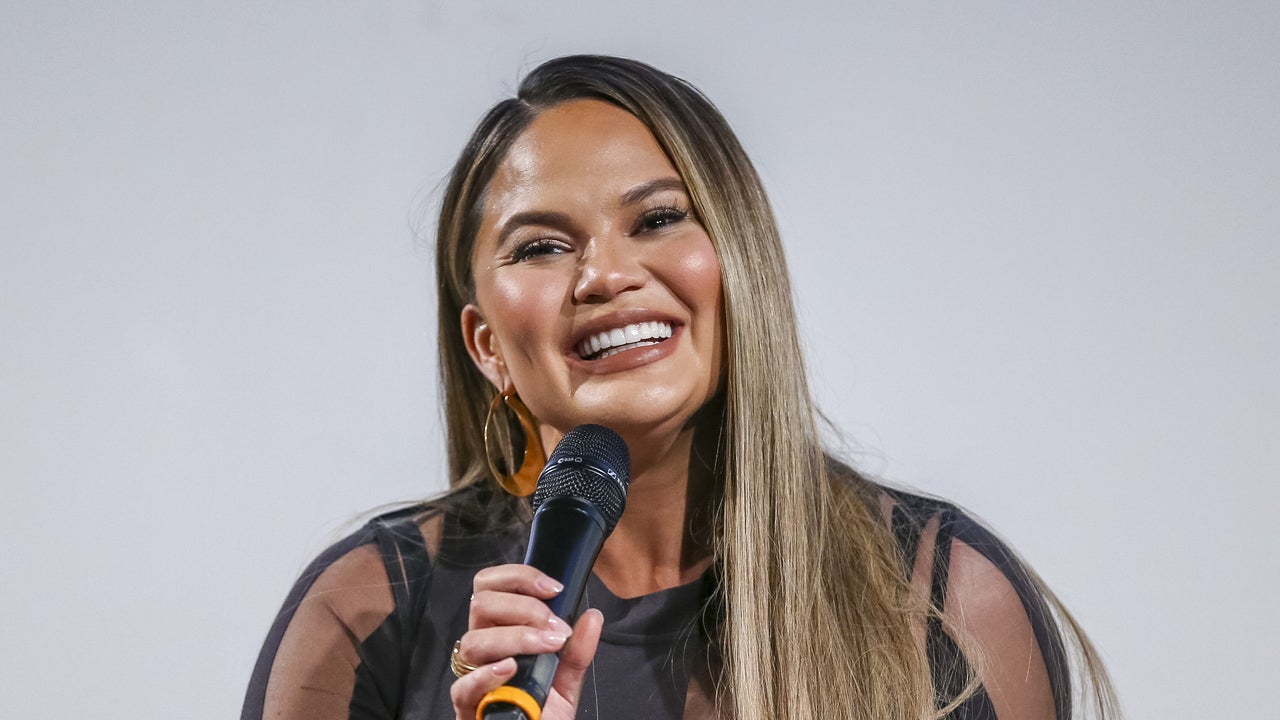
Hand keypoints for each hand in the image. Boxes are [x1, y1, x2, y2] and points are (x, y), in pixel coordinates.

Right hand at [451, 564, 603, 719]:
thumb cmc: (543, 713)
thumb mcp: (566, 681)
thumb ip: (577, 651)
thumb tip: (593, 617)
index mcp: (501, 633)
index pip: (491, 586)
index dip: (519, 578)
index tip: (554, 588)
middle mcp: (483, 651)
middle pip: (481, 604)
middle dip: (524, 608)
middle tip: (555, 628)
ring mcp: (472, 677)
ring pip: (473, 641)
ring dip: (515, 637)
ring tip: (546, 647)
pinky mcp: (466, 708)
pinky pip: (463, 686)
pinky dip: (487, 674)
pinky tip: (510, 668)